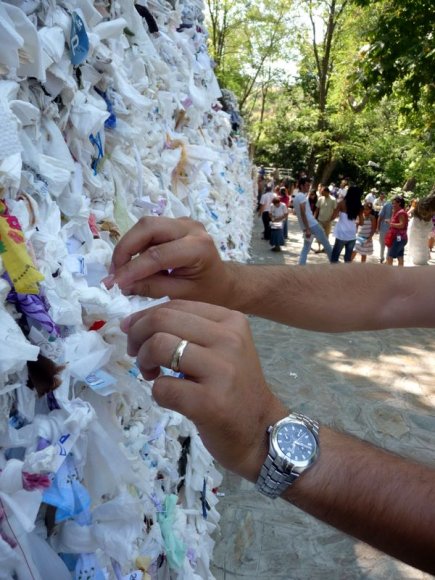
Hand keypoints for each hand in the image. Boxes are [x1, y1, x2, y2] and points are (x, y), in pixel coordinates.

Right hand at [104, 217, 234, 305]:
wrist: (224, 282)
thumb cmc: (208, 292)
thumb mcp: (181, 296)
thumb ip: (151, 288)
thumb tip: (120, 284)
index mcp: (199, 247)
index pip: (157, 254)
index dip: (132, 269)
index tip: (113, 284)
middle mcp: (191, 228)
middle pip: (147, 227)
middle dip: (125, 249)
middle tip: (114, 273)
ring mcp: (183, 222)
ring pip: (145, 226)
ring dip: (128, 247)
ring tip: (120, 271)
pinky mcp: (175, 224)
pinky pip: (149, 230)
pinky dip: (136, 246)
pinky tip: (132, 265)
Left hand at [122, 300, 287, 480]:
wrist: (260, 430)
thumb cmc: (234, 387)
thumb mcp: (220, 347)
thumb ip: (186, 330)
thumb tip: (133, 322)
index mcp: (231, 320)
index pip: (175, 305)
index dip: (144, 317)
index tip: (134, 334)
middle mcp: (229, 339)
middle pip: (162, 320)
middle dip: (138, 336)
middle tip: (138, 355)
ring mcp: (222, 370)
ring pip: (159, 346)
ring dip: (144, 361)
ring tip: (151, 375)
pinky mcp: (210, 402)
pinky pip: (163, 387)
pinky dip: (157, 393)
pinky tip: (170, 398)